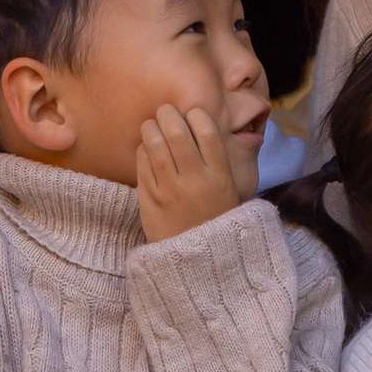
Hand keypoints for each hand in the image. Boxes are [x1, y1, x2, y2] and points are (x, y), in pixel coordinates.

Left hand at [136, 103, 247, 242]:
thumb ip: (217, 157)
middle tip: (166, 112)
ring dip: (151, 127)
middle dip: (168, 114)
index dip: (196, 114)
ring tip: (153, 126)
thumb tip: (202, 123)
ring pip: (154, 144)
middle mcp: (195, 180)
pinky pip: (142, 162)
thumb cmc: (215, 216)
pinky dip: (142, 149)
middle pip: (177, 132)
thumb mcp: (229, 189)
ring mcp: (170, 190)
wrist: (198, 259)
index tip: (192, 114)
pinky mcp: (149, 198)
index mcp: (220, 176)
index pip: (207, 130)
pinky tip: (147, 148)